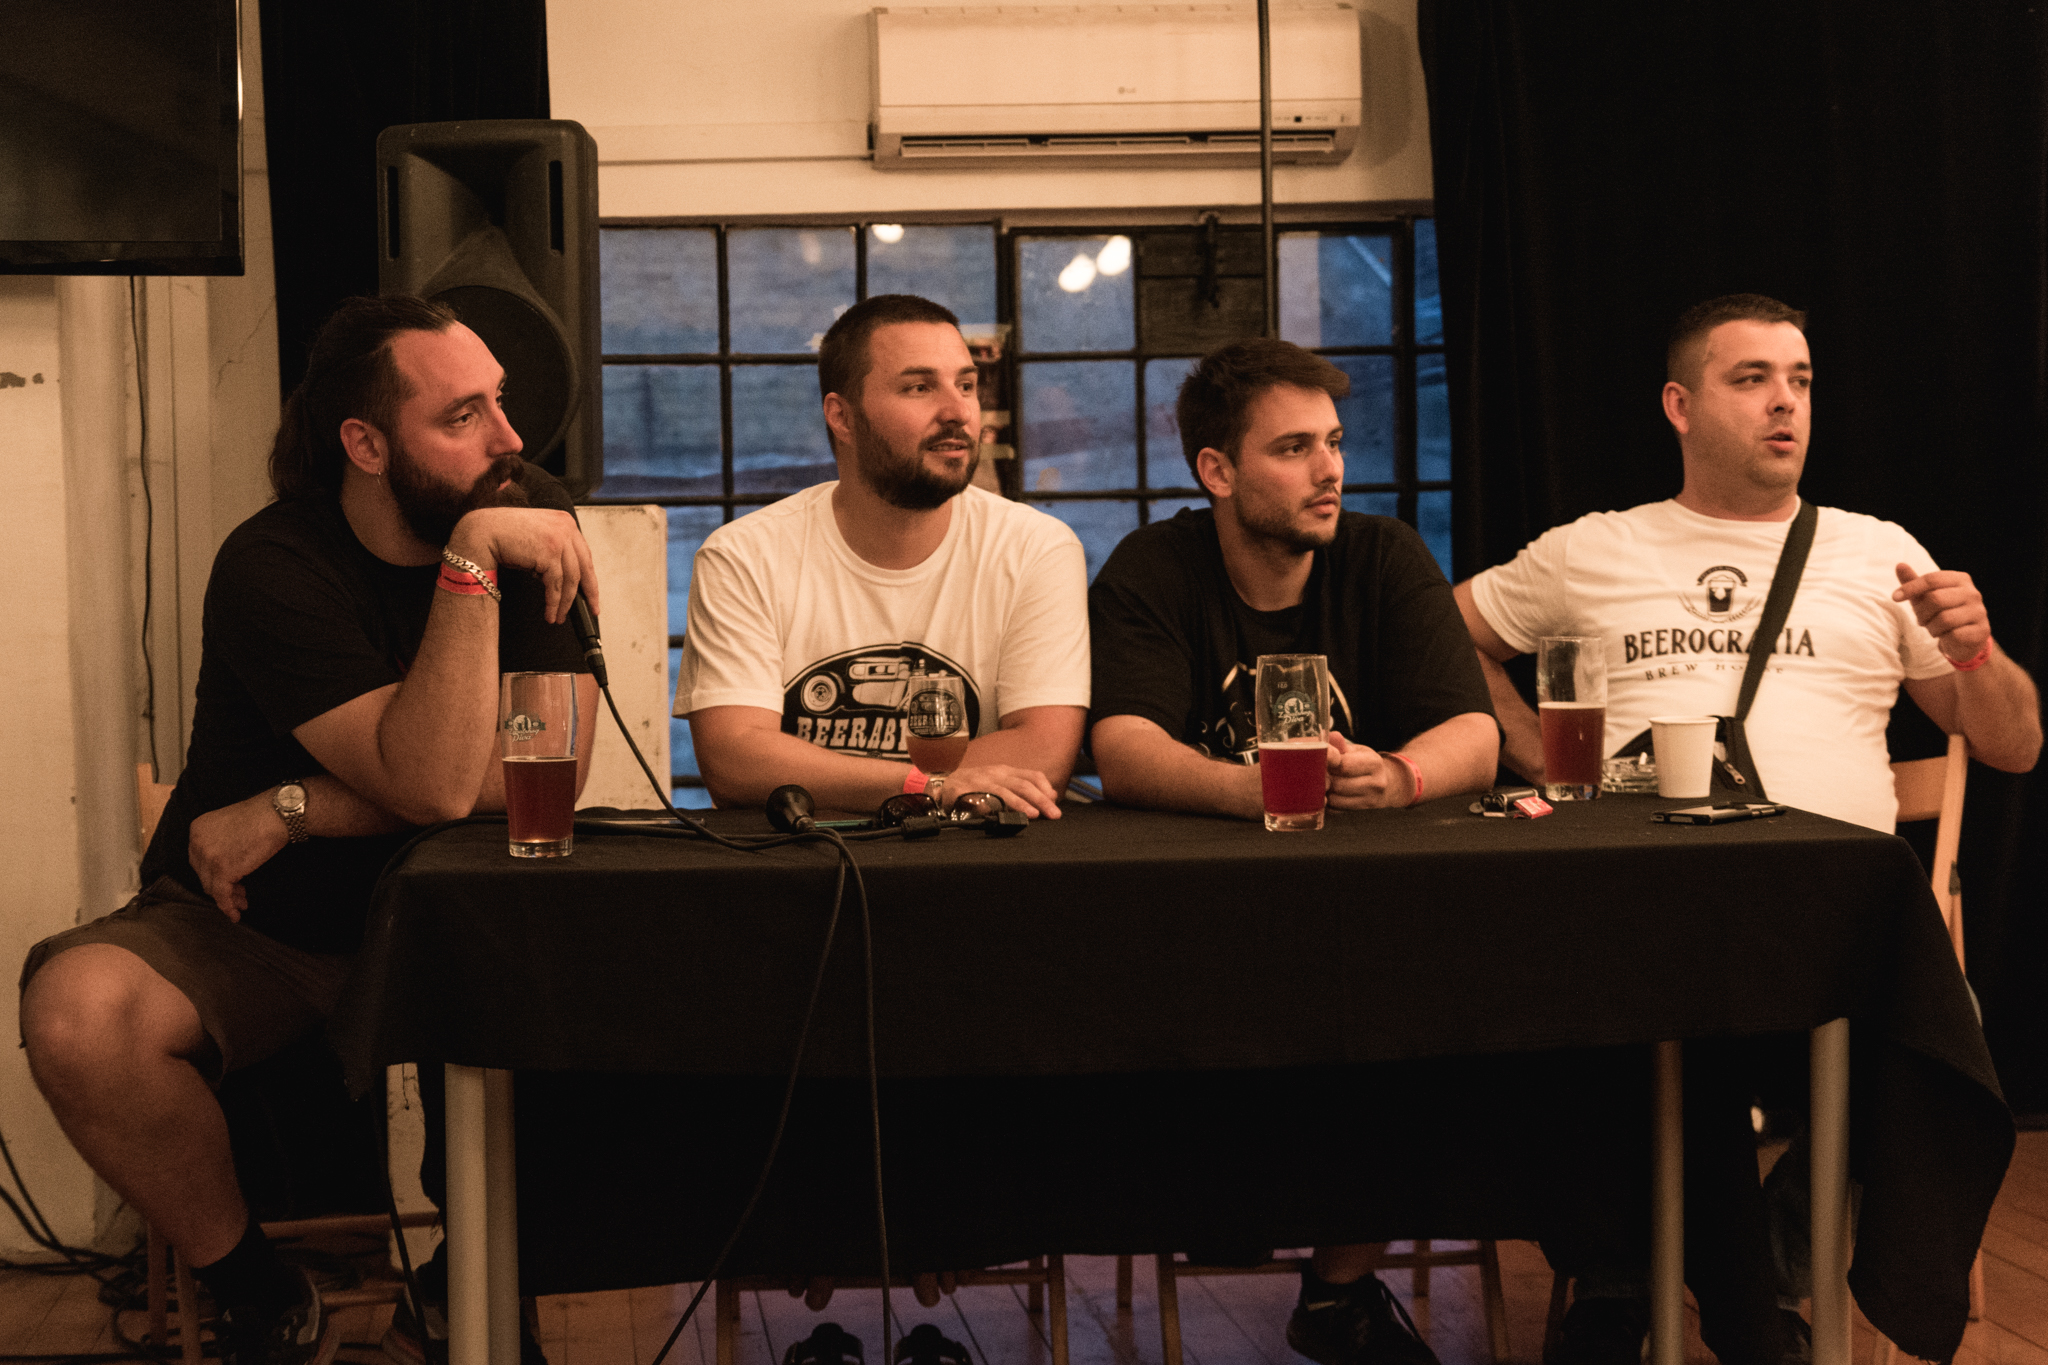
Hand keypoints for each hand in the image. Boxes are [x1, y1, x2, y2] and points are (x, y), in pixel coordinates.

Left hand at [188, 790, 289, 919]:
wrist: (276, 814)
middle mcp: (197, 843)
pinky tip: (236, 913)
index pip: (199, 859)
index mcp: (197, 829)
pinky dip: (228, 906)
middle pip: (203, 874)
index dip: (213, 872)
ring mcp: (208, 857)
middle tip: (238, 893)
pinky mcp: (222, 870)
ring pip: (212, 886)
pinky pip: (222, 895)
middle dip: (220, 885)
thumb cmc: (261, 816)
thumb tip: (226, 862)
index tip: (227, 879)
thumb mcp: (230, 825)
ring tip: (242, 902)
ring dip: (227, 897)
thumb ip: (220, 841)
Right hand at [449, 507, 599, 624]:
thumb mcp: (537, 538)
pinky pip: (556, 585)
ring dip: (565, 603)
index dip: (589, 578)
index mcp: (565, 521)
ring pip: (571, 580)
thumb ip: (554, 550)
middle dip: (588, 593)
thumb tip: (564, 578)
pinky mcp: (549, 553)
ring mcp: (559, 539)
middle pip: (584, 567)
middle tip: (591, 610)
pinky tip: (550, 612)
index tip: (591, 594)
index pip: (584, 554)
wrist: (482, 532)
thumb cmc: (504, 536)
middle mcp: (566, 527)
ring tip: (558, 616)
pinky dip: (554, 603)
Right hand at [940, 763, 1063, 818]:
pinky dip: (988, 806)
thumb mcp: (1000, 783)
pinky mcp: (961, 791)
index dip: (1045, 788)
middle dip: (1040, 800)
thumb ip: (1022, 789)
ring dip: (1019, 803)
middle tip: (1052, 813)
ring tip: (1032, 814)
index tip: (1055, 801)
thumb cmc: (974, 786)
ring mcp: (978, 781)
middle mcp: (994, 774)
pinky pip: (976, 799)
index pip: (1031, 776)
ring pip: (1003, 792)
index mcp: (1005, 771)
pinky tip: (997, 814)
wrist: (943, 784)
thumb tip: (1049, 797)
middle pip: (1022, 785)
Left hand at [1323, 732, 1412, 809]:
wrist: (1389, 784)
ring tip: (1323, 781)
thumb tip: (1331, 736)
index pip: (1344, 765)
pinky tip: (1330, 792)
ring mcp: (1370, 799)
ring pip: (1334, 799)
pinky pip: (1336, 808)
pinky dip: (1328, 801)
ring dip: (1324, 791)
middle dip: (1323, 778)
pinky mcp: (1361, 810)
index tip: (1318, 759)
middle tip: (1316, 772)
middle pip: (1338, 784)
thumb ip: (1342, 745)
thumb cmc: (1368, 764)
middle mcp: (1375, 783)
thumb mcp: (1358, 751)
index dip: (1327, 763)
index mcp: (1374, 763)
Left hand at [1893, 563, 1991, 663]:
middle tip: (1922, 620)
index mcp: (1960, 579)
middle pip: (1935, 599)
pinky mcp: (1981, 631)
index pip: (1932, 579)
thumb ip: (1912, 582)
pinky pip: (1954, 635)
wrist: (1963, 638)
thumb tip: (1899, 565)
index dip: (1911, 588)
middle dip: (1922, 613)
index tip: (1895, 597)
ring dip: (1932, 627)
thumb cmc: (1941, 612)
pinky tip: (1947, 636)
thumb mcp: (1924, 597)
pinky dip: (1944, 638)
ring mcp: (1979, 612)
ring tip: (1935, 628)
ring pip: (1944, 619)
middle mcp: (1973, 593)